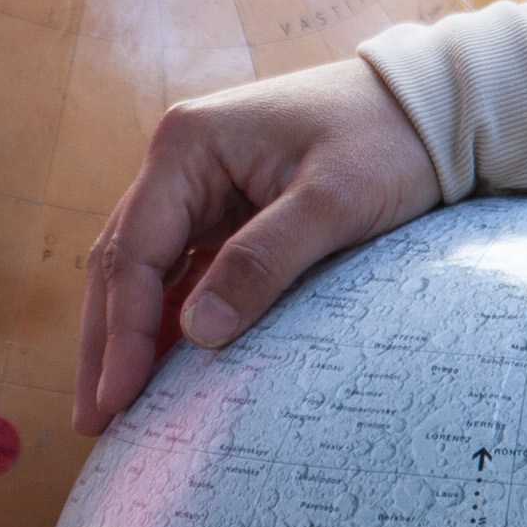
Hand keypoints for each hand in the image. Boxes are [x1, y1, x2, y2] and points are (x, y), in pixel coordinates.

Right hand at [71, 58, 451, 433]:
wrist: (433, 106)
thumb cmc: (386, 142)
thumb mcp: (332, 203)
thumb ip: (262, 263)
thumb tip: (195, 334)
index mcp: (186, 146)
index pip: (134, 253)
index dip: (123, 331)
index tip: (119, 397)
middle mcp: (179, 163)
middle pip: (120, 264)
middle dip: (106, 343)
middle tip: (94, 419)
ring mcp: (199, 186)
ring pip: (143, 271)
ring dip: (126, 335)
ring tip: (112, 407)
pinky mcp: (224, 209)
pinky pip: (180, 271)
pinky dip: (166, 319)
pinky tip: (159, 368)